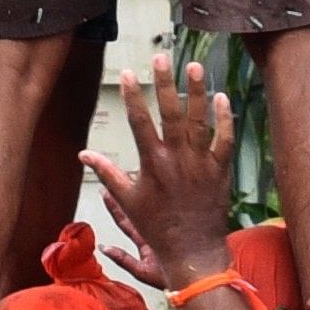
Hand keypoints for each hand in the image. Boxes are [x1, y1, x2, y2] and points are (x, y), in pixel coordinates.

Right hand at [91, 63, 236, 289]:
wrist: (192, 251)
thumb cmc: (157, 228)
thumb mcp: (128, 201)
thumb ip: (107, 174)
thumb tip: (84, 155)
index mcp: (152, 164)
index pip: (140, 122)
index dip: (133, 96)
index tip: (129, 73)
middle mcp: (177, 159)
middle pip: (170, 113)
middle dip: (164, 83)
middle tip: (162, 57)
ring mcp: (201, 164)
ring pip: (200, 121)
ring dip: (197, 92)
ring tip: (194, 65)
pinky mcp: (220, 171)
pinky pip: (225, 140)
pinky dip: (224, 119)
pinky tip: (221, 97)